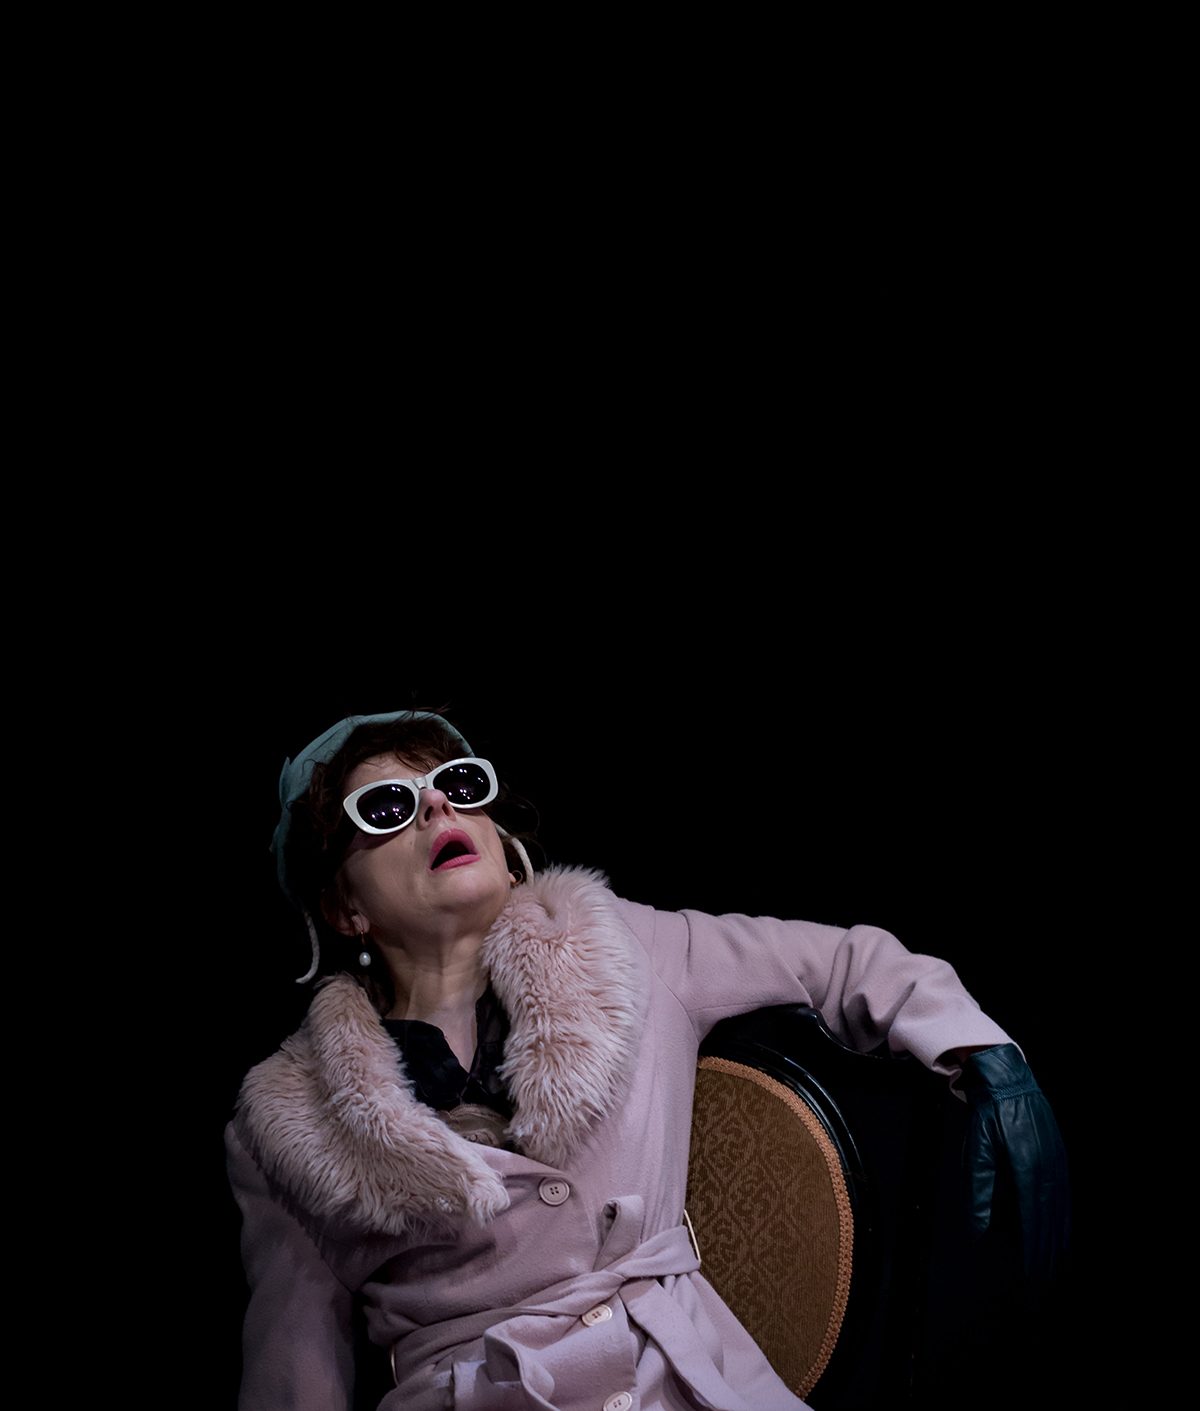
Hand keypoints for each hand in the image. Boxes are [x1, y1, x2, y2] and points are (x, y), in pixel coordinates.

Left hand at [958, 1044, 1070, 1294]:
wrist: (1009, 1081)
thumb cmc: (989, 1116)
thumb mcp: (977, 1149)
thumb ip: (979, 1190)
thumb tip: (978, 1227)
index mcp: (1026, 1167)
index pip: (1031, 1218)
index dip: (1033, 1248)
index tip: (1031, 1272)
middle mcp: (1047, 1166)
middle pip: (1049, 1218)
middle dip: (1047, 1250)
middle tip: (1043, 1278)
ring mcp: (1056, 1160)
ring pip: (1059, 1208)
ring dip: (1057, 1237)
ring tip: (1054, 1263)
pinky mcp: (1059, 1155)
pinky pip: (1063, 1193)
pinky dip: (1062, 1217)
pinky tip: (1061, 1231)